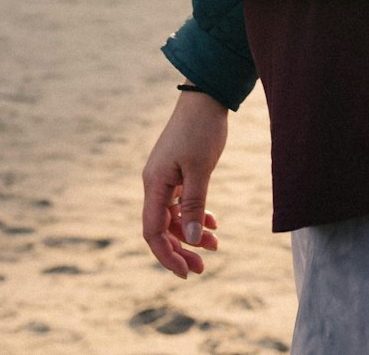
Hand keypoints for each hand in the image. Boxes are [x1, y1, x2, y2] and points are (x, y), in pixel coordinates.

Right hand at [142, 89, 227, 277]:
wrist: (205, 96)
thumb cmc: (201, 129)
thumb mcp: (201, 169)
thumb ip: (195, 204)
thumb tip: (190, 238)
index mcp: (154, 184)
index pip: (152, 231)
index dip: (167, 255)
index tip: (187, 271)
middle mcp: (155, 183)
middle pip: (162, 228)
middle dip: (181, 249)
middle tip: (202, 267)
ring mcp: (165, 177)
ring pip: (174, 216)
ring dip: (191, 232)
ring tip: (215, 244)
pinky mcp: (177, 171)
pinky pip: (181, 201)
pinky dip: (195, 213)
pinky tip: (212, 222)